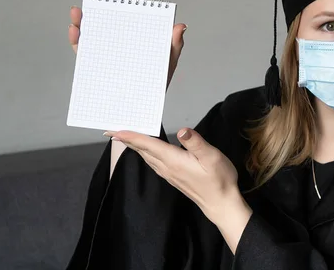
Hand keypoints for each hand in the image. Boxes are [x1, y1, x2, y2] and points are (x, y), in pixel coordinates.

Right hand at [68, 0, 186, 89]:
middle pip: (105, 18)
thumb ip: (175, 44)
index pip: (127, 14)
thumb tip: (180, 26)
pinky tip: (75, 31)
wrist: (141, 106)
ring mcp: (105, 52)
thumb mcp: (169, 61)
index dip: (120, 1)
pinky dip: (76, 40)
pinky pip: (82, 51)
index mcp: (135, 35)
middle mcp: (119, 40)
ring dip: (81, 20)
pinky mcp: (94, 65)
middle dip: (95, 4)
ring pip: (90, 32)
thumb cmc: (158, 81)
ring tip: (77, 12)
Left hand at [104, 128, 252, 252]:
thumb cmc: (218, 179)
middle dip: (128, 140)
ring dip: (135, 147)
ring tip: (126, 138)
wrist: (220, 203)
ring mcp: (169, 174)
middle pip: (143, 151)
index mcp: (173, 160)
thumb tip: (182, 130)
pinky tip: (146, 151)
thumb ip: (195, 143)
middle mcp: (167, 167)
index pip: (148, 145)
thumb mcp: (211, 157)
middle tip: (113, 131)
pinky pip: (153, 162)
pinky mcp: (173, 177)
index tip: (114, 131)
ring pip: (147, 157)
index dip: (131, 136)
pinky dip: (145, 153)